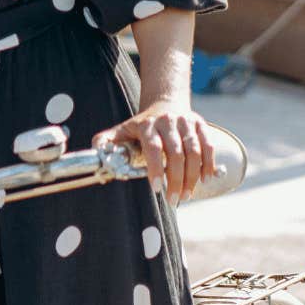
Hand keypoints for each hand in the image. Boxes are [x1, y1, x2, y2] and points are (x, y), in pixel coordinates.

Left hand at [93, 101, 216, 203]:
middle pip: (176, 154)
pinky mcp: (201, 125)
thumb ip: (106, 141)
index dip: (156, 169)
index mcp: (147, 125)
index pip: (153, 148)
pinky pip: (209, 146)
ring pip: (194, 152)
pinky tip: (205, 180)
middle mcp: (168, 122)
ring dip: (192, 177)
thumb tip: (96, 151)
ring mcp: (186, 122)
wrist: (165, 104)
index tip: (156, 188)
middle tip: (173, 200)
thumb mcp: (122, 130)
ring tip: (187, 195)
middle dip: (176, 180)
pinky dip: (208, 164)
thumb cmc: (141, 125)